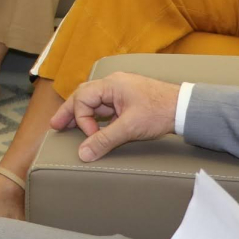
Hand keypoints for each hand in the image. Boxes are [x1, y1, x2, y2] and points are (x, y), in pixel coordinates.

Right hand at [49, 73, 180, 162]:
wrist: (183, 107)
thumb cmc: (159, 111)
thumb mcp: (130, 128)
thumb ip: (105, 140)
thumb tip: (83, 153)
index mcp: (111, 84)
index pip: (83, 98)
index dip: (82, 119)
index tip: (91, 137)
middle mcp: (113, 84)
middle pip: (83, 95)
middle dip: (69, 111)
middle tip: (55, 125)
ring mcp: (120, 91)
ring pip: (94, 101)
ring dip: (82, 114)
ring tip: (68, 127)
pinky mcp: (127, 100)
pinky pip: (105, 107)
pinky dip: (96, 117)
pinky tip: (94, 128)